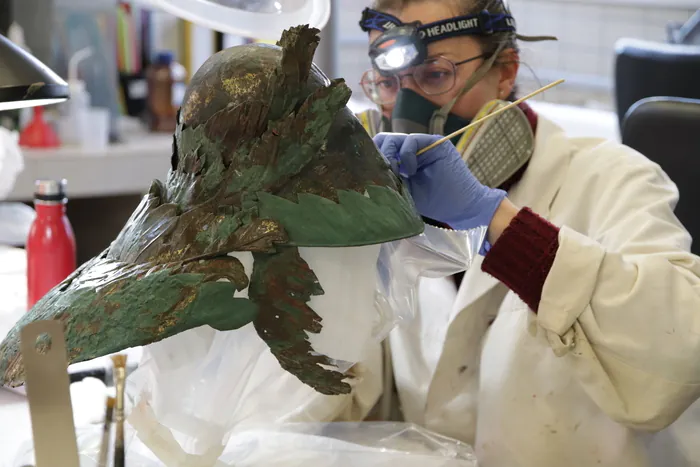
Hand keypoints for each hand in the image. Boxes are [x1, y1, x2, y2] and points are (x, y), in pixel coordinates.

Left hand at [374, 132, 506, 234]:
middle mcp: (409, 151)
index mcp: (400, 162)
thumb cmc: (433, 204)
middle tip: (380, 171)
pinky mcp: (435, 142)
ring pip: (395, 138)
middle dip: (378, 153)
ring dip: (390, 154)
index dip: (370, 156)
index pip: (379, 150)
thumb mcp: (403, 192)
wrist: (461, 208)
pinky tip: (410, 170)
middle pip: (383, 141)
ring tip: (395, 172)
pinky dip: (406, 154)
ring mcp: (422, 145)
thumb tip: (365, 172)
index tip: (367, 171)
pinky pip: (412, 140)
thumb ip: (388, 180)